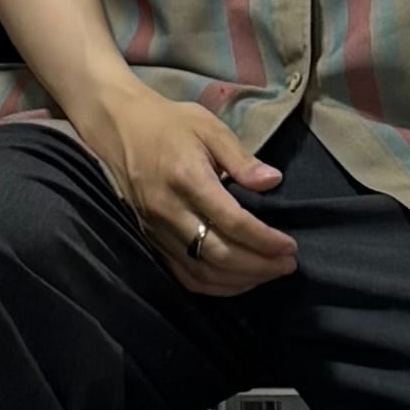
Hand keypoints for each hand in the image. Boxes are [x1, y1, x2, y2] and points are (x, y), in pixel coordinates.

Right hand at [81, 81, 297, 296]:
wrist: (119, 129)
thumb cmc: (170, 124)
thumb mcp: (209, 127)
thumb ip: (242, 158)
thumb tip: (273, 181)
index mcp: (187, 178)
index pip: (232, 222)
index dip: (265, 240)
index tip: (290, 246)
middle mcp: (169, 210)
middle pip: (218, 254)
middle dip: (259, 266)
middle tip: (288, 264)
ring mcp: (156, 230)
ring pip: (201, 271)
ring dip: (240, 280)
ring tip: (269, 273)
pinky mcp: (150, 240)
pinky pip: (183, 275)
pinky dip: (214, 286)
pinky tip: (238, 281)